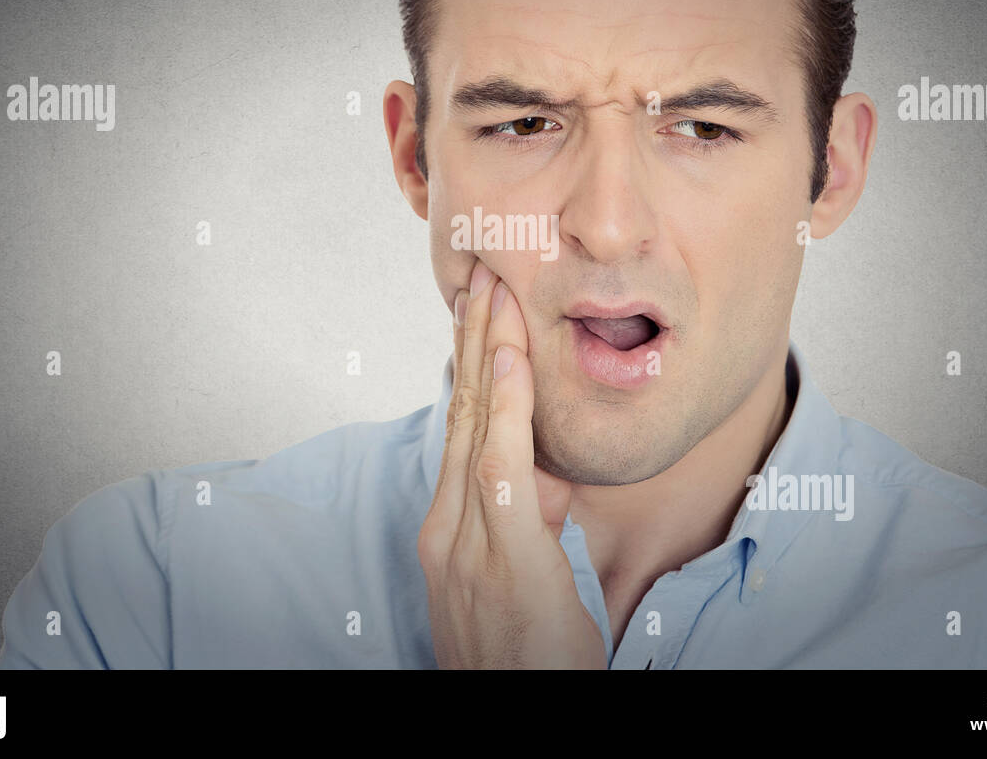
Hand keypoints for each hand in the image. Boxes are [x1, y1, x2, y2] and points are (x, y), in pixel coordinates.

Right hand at [417, 258, 606, 668]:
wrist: (512, 714)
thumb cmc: (522, 656)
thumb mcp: (517, 575)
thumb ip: (522, 519)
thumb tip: (538, 474)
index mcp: (449, 527)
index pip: (461, 427)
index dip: (470, 364)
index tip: (480, 311)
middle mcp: (447, 525)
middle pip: (462, 411)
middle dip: (472, 339)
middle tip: (481, 272)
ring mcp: (466, 540)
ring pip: (476, 424)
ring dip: (486, 350)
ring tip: (493, 290)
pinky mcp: (500, 555)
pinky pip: (502, 465)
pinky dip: (507, 405)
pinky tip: (512, 358)